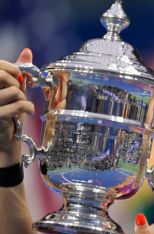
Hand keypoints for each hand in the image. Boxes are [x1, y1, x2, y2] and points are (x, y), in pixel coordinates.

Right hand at [0, 48, 34, 165]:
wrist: (5, 139)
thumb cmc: (9, 113)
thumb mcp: (13, 89)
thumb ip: (18, 71)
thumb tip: (27, 51)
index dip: (12, 68)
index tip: (19, 77)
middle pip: (2, 76)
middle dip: (17, 83)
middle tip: (20, 92)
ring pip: (14, 90)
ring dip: (23, 98)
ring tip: (22, 105)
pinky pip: (19, 104)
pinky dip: (28, 107)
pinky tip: (28, 111)